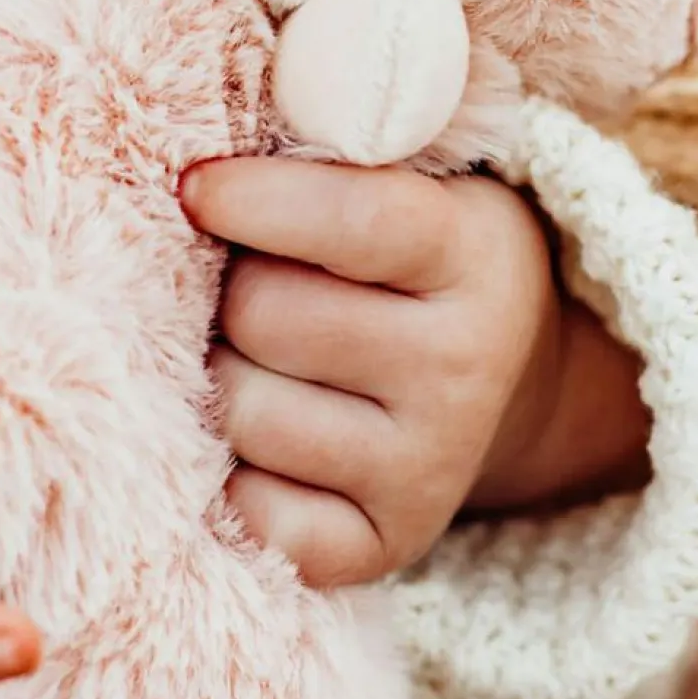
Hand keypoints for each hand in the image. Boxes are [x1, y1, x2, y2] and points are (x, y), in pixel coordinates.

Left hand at [182, 158, 646, 588]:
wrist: (502, 381)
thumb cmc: (410, 258)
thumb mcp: (408, 180)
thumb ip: (328, 150)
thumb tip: (200, 169)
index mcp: (476, 254)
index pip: (353, 221)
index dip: (254, 200)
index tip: (194, 188)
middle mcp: (465, 368)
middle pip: (266, 315)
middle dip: (232, 291)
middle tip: (252, 284)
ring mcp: (428, 468)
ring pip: (241, 409)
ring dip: (221, 375)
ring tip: (257, 356)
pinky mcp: (384, 548)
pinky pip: (249, 510)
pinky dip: (231, 472)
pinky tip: (262, 434)